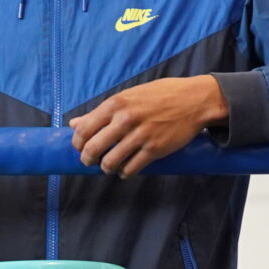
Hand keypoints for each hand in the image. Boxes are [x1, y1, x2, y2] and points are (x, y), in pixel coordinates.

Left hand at [66, 76, 228, 177]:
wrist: (194, 100)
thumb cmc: (160, 95)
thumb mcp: (128, 96)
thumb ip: (101, 112)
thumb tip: (74, 124)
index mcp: (116, 104)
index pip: (84, 130)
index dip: (77, 143)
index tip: (80, 148)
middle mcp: (125, 120)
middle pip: (93, 149)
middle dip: (87, 159)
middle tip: (90, 162)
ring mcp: (140, 136)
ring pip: (110, 162)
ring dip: (106, 168)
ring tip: (109, 166)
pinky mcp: (155, 150)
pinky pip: (131, 169)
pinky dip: (124, 173)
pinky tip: (126, 169)